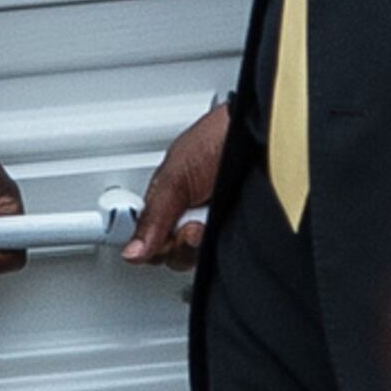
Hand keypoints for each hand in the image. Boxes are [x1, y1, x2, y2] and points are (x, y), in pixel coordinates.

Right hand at [122, 102, 227, 272]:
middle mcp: (193, 215)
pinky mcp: (241, 233)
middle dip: (179, 246)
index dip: (152, 247)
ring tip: (207, 222)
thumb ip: (152, 216)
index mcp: (170, 200)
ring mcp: (219, 225)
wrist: (258, 134)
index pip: (152, 240)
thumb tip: (132, 252)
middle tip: (189, 226)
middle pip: (175, 253)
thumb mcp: (175, 175)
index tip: (154, 243)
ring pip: (200, 256)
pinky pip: (227, 254)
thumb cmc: (216, 140)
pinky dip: (224, 247)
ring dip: (200, 245)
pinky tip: (225, 230)